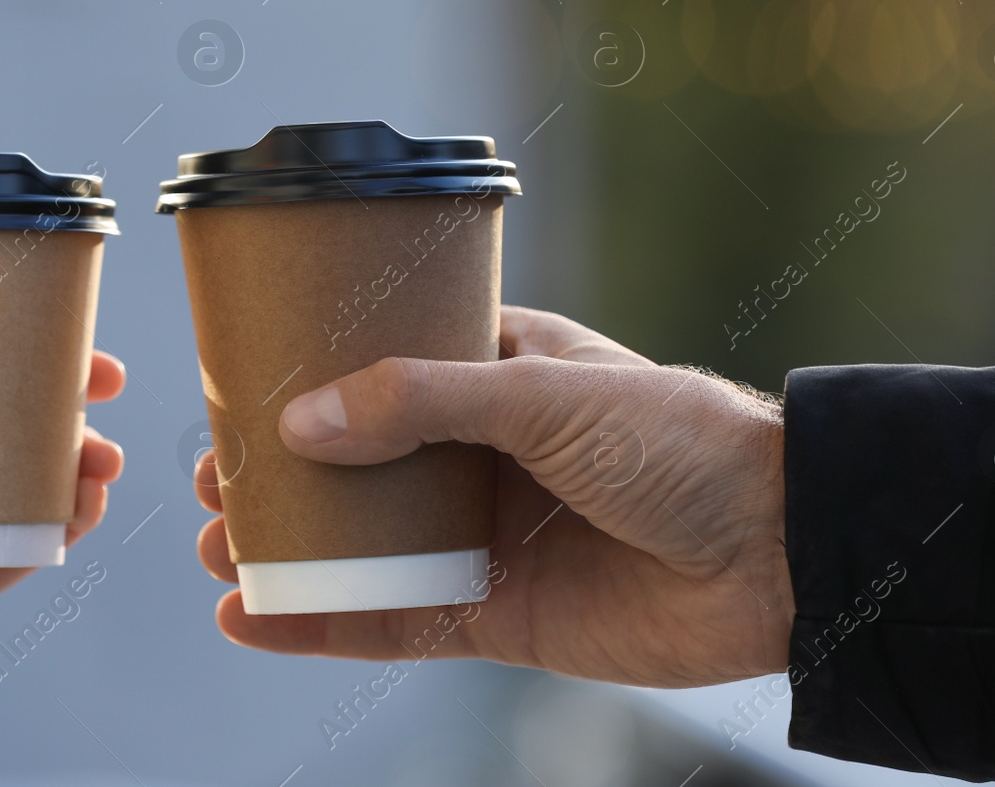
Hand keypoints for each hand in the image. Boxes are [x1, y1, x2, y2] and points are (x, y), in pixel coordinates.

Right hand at [195, 305, 791, 688]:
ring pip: (367, 546)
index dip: (313, 383)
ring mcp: (488, 536)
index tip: (242, 395)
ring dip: (291, 552)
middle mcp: (487, 454)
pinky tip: (257, 619)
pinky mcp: (498, 615)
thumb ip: (423, 400)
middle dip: (286, 476)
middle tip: (218, 484)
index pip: (386, 369)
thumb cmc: (678, 443)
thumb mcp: (542, 393)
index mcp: (502, 374)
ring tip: (219, 552)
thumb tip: (307, 419)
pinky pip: (394, 621)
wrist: (777, 554)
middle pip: (362, 464)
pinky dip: (324, 624)